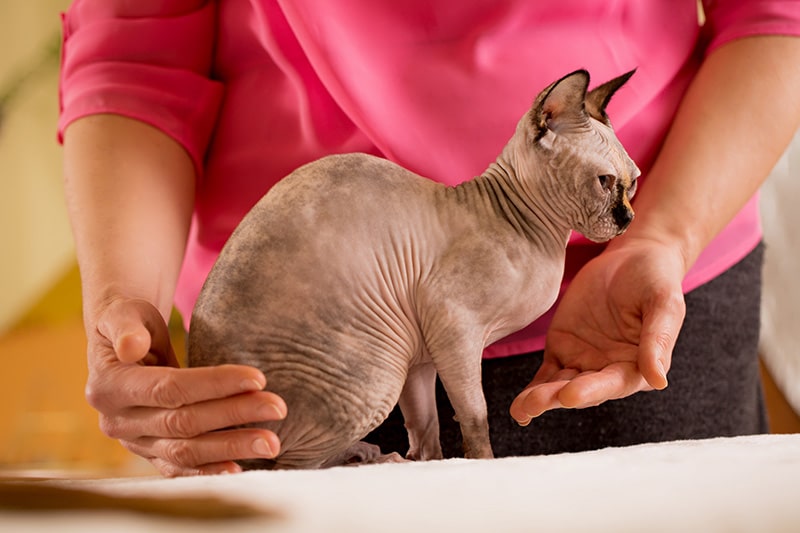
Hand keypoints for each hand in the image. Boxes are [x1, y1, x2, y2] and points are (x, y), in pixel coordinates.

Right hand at [84, 298, 286, 475]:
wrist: (124, 344)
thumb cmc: (131, 321)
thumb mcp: (123, 313)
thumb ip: (126, 327)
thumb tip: (130, 347)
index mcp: (108, 387)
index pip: (170, 389)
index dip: (215, 385)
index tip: (258, 378)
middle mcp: (117, 421)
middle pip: (183, 422)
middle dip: (234, 415)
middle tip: (278, 408)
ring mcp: (133, 442)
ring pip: (186, 450)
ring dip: (231, 447)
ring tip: (273, 442)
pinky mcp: (150, 453)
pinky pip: (180, 467)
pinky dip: (210, 470)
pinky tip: (241, 468)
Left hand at [510, 239, 685, 424]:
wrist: (631, 257)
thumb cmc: (655, 280)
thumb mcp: (663, 304)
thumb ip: (657, 340)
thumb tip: (658, 380)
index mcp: (638, 366)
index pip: (613, 383)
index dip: (591, 391)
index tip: (569, 395)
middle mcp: (609, 371)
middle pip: (582, 389)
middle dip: (557, 397)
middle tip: (535, 403)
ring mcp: (583, 361)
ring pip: (560, 385)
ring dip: (541, 398)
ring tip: (522, 408)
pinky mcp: (562, 348)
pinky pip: (546, 374)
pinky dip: (533, 389)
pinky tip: (519, 407)